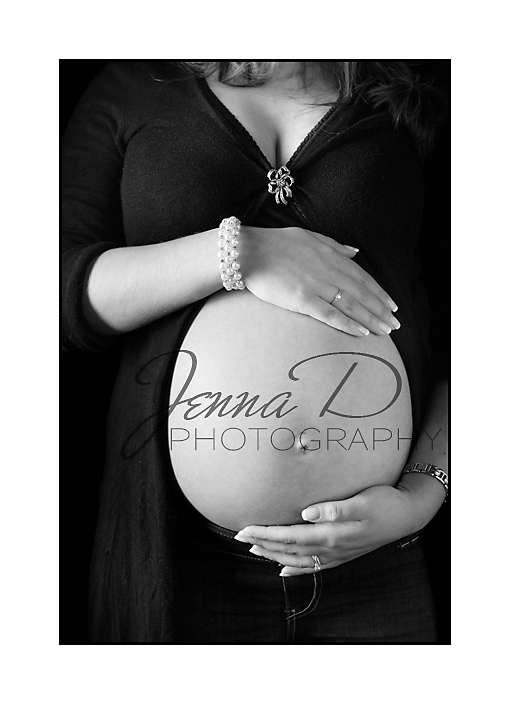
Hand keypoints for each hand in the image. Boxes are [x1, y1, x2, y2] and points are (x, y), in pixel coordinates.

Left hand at [234, 485, 420, 576]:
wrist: (407, 516)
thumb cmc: (384, 502)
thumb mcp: (362, 501)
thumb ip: (334, 508)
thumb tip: (308, 512)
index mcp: (331, 533)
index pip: (290, 536)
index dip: (266, 533)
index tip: (245, 529)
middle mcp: (331, 547)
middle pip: (289, 549)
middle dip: (263, 543)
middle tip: (238, 536)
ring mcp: (337, 554)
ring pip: (298, 559)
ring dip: (274, 555)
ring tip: (254, 550)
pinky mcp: (342, 554)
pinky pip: (313, 566)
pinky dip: (296, 569)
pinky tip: (284, 571)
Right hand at [241, 226, 399, 336]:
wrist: (249, 252)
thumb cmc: (276, 243)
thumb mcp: (310, 237)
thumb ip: (335, 246)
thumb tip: (355, 252)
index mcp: (332, 256)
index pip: (363, 278)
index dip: (380, 293)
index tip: (392, 305)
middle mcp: (329, 271)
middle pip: (362, 294)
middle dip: (381, 310)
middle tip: (395, 325)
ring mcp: (317, 286)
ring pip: (352, 306)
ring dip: (371, 320)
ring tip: (385, 332)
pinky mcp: (303, 300)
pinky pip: (331, 315)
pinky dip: (348, 324)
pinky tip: (362, 333)